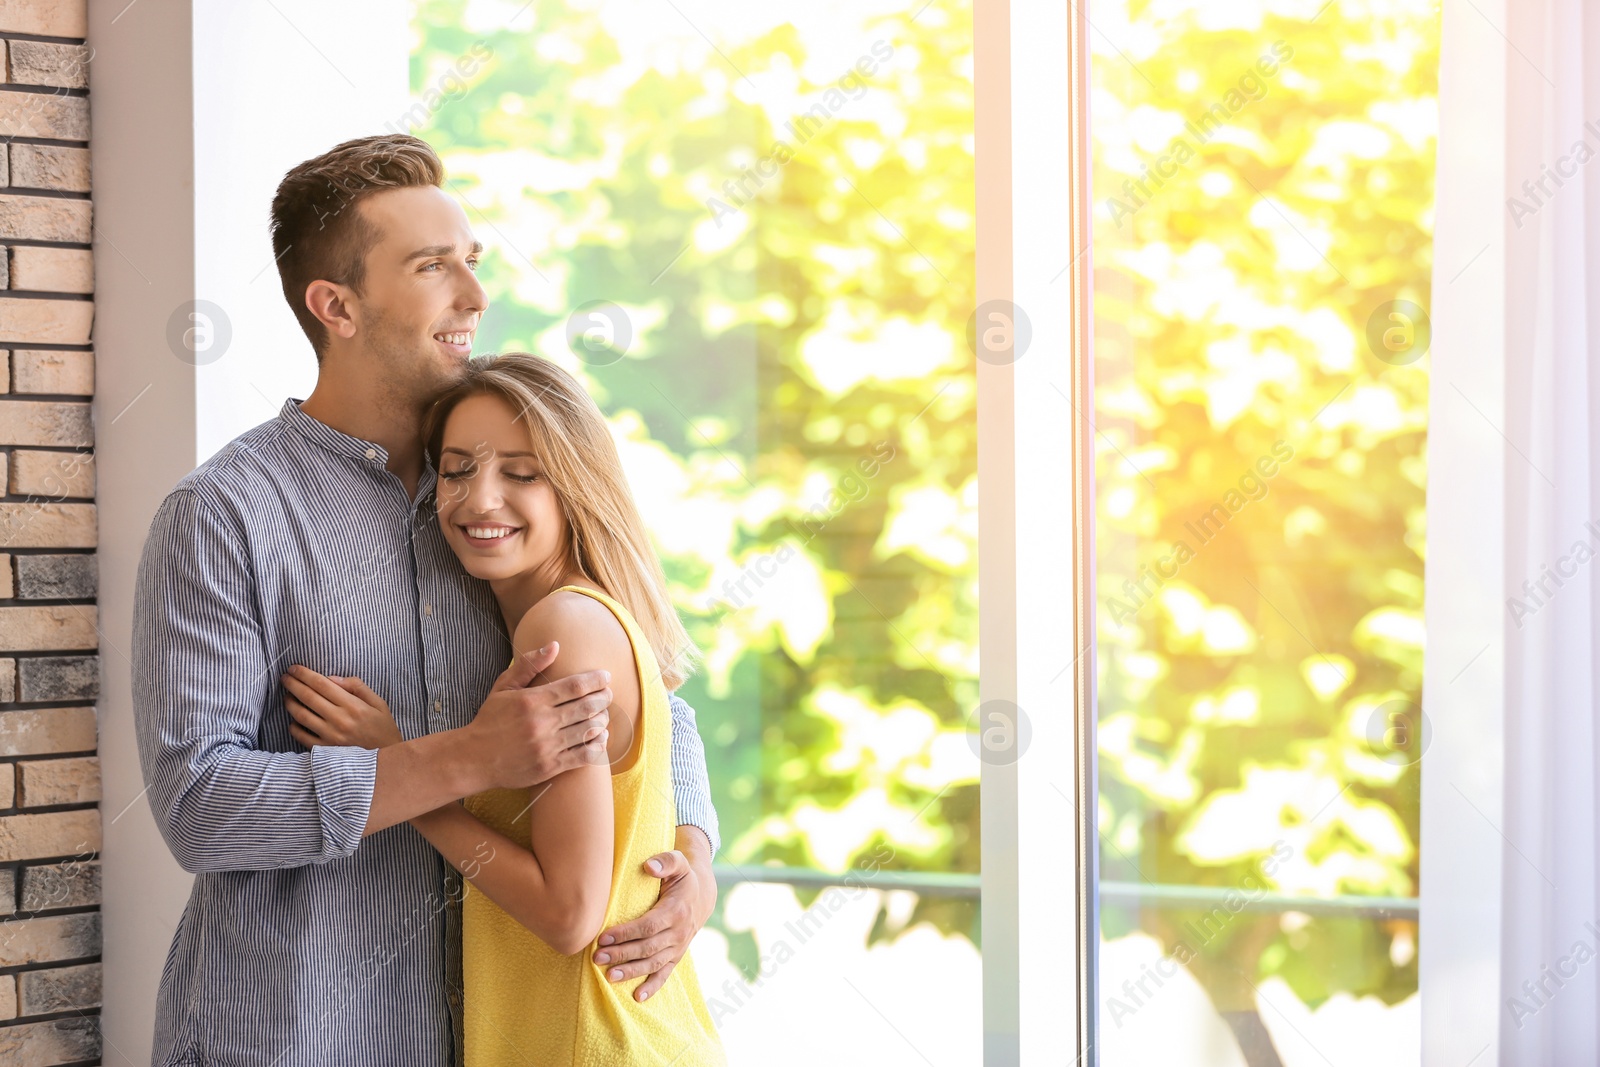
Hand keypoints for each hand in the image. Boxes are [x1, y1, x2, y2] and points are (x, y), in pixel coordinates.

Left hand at [283, 665, 403, 748]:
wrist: (385, 759)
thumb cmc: (383, 729)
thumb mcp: (379, 703)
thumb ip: (357, 687)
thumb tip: (332, 678)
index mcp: (353, 706)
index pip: (323, 684)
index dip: (305, 674)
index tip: (294, 668)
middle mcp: (339, 720)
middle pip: (308, 697)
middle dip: (293, 684)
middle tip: (285, 677)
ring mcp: (330, 736)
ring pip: (301, 716)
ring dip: (290, 703)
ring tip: (287, 696)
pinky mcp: (325, 750)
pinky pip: (302, 737)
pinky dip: (294, 726)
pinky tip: (293, 719)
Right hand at [469, 641, 613, 789]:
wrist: (474, 759)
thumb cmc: (490, 720)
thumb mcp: (504, 688)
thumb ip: (529, 665)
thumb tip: (555, 645)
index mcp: (532, 701)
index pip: (575, 686)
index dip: (596, 680)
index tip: (605, 677)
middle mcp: (542, 723)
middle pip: (587, 707)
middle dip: (604, 698)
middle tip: (608, 694)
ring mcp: (547, 746)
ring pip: (589, 730)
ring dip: (602, 720)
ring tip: (603, 714)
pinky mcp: (550, 767)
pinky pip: (584, 755)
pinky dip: (598, 745)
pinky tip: (601, 737)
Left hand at [592, 839, 714, 1001]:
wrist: (702, 896)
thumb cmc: (682, 878)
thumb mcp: (679, 862)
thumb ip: (666, 861)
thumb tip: (649, 867)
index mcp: (676, 911)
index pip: (648, 926)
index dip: (626, 933)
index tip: (603, 936)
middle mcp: (678, 932)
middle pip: (647, 948)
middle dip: (621, 954)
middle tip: (597, 957)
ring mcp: (678, 947)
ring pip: (653, 963)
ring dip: (631, 971)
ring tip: (609, 976)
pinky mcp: (676, 957)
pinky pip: (665, 974)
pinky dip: (653, 987)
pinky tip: (637, 997)